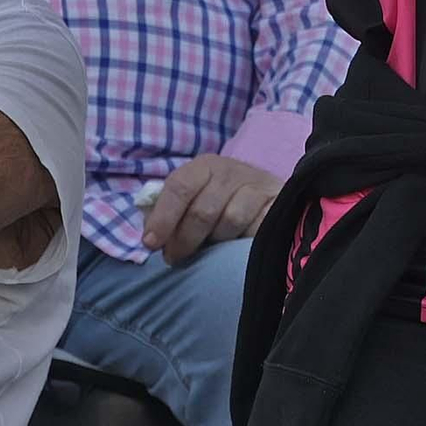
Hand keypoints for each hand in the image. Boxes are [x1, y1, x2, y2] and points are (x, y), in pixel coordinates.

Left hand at [140, 155, 281, 265]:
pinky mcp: (276, 202)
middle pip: (202, 211)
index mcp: (205, 166)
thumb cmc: (222, 201)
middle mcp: (230, 171)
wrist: (268, 196)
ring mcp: (256, 185)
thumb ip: (169, 212)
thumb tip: (149, 235)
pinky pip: (256, 228)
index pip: (179, 187)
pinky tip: (236, 246)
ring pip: (230, 221)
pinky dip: (242, 241)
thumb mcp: (195, 198)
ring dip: (215, 242)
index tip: (151, 243)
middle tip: (175, 258)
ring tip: (210, 250)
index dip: (163, 217)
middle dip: (184, 240)